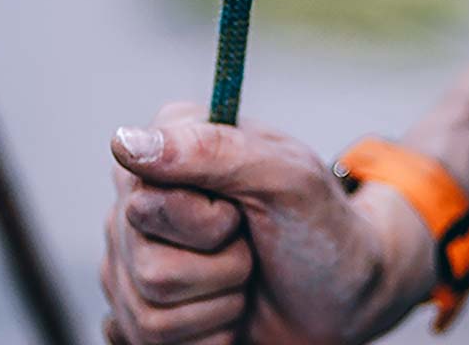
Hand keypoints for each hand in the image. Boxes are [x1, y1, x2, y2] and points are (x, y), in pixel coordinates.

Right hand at [102, 102, 433, 344]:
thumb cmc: (321, 227)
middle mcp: (143, 195)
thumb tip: (126, 143)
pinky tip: (227, 311)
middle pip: (143, 264)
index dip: (207, 222)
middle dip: (221, 269)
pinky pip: (145, 342)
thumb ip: (213, 150)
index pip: (146, 200)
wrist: (343, 294)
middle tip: (253, 246)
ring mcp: (134, 253)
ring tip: (246, 278)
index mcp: (174, 144)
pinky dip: (205, 337)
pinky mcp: (138, 305)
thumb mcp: (288, 177)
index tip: (243, 213)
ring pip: (146, 311)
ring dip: (218, 305)